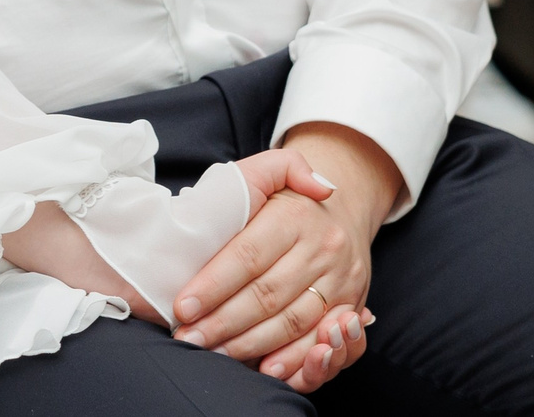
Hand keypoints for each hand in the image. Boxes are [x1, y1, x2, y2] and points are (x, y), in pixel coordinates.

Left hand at [173, 123, 396, 387]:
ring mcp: (339, 281)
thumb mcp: (277, 170)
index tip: (183, 305)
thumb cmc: (288, 200)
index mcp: (296, 216)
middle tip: (187, 337)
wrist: (341, 216)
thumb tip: (318, 184)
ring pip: (290, 322)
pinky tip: (262, 368)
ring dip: (248, 344)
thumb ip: (284, 164)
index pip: (248, 256)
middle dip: (222, 321)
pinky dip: (292, 360)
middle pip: (266, 295)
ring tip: (210, 351)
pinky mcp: (350, 306)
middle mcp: (322, 250)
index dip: (215, 283)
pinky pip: (318, 339)